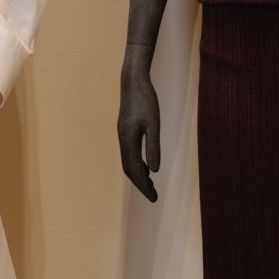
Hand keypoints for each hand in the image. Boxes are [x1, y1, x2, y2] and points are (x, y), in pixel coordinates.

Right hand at [118, 64, 160, 202]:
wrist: (133, 81)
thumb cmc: (145, 100)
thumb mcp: (153, 124)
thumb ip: (153, 147)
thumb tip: (155, 171)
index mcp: (128, 140)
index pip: (135, 170)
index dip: (144, 186)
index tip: (154, 198)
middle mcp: (122, 139)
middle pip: (129, 169)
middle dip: (140, 184)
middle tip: (154, 196)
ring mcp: (122, 134)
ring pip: (128, 161)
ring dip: (139, 174)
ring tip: (151, 184)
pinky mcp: (125, 129)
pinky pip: (129, 152)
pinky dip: (137, 163)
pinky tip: (147, 165)